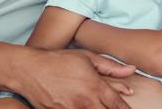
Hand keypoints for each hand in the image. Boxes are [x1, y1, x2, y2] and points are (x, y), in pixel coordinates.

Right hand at [13, 48, 134, 108]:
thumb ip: (111, 66)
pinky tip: (81, 106)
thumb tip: (132, 69)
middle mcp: (85, 102)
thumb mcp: (87, 57)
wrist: (30, 70)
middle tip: (112, 106)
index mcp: (95, 87)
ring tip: (94, 104)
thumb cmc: (59, 60)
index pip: (117, 105)